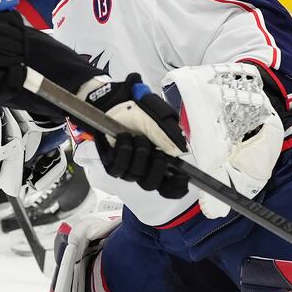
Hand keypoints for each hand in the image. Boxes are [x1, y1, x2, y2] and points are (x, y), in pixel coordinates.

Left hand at [79, 74, 188, 197]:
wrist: (114, 105)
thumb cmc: (136, 113)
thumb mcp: (156, 122)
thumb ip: (167, 138)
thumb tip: (178, 153)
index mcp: (159, 160)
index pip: (168, 185)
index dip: (175, 187)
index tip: (180, 178)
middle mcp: (143, 167)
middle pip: (150, 184)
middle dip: (154, 167)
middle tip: (156, 152)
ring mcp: (127, 167)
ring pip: (135, 175)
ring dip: (138, 154)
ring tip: (136, 137)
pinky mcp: (111, 164)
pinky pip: (119, 168)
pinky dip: (124, 151)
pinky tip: (124, 138)